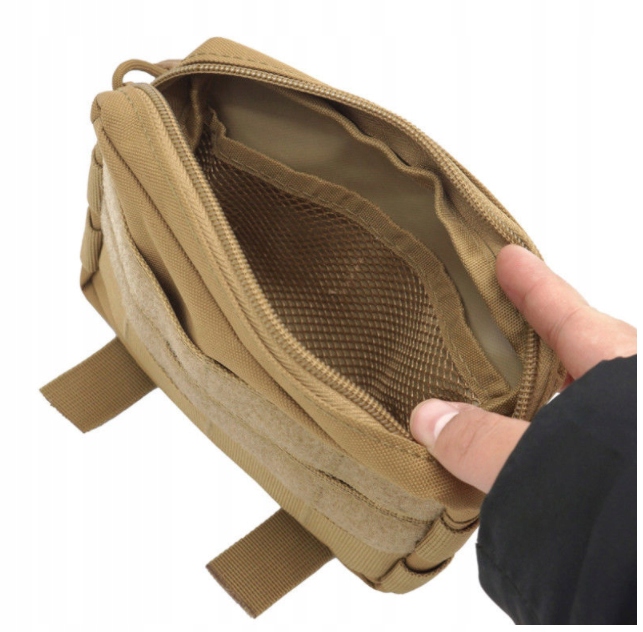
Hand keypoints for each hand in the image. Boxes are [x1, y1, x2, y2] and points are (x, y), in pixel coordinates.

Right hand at [409, 245, 636, 493]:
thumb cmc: (632, 496)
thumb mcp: (549, 459)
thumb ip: (484, 442)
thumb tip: (428, 419)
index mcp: (621, 374)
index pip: (568, 315)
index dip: (533, 284)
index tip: (508, 256)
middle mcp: (631, 400)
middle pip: (586, 348)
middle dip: (547, 330)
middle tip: (506, 322)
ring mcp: (631, 436)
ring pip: (588, 398)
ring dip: (549, 393)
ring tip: (503, 394)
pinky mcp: (624, 473)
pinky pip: (585, 440)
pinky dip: (554, 438)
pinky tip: (529, 454)